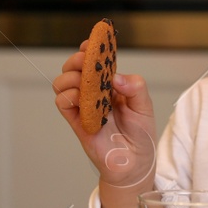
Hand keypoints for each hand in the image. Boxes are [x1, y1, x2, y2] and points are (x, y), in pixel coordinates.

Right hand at [52, 43, 156, 190]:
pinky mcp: (76, 121)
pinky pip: (62, 103)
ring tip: (84, 82)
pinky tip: (81, 98)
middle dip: (77, 59)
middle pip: (74, 68)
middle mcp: (94, 92)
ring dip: (70, 76)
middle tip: (85, 61)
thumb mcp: (145, 106)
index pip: (95, 61)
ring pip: (62, 83)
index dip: (90, 49)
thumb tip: (116, 77)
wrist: (134, 164)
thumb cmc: (141, 135)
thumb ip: (135, 87)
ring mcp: (83, 106)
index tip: (91, 43)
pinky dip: (68, 96)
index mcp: (110, 84)